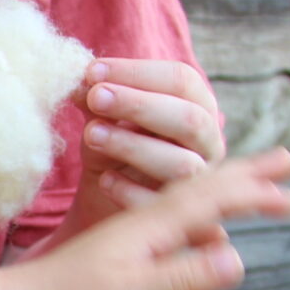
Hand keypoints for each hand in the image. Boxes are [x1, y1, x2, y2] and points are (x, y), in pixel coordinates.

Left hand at [2, 149, 289, 289]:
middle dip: (248, 175)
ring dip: (224, 186)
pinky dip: (194, 208)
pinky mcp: (118, 246)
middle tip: (287, 159)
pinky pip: (168, 215)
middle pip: (204, 187)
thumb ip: (181, 277)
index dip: (255, 188)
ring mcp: (130, 231)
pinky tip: (194, 221)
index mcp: (151, 223)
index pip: (214, 197)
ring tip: (249, 183)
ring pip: (187, 197)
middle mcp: (143, 219)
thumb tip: (238, 259)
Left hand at [75, 57, 226, 217]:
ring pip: (181, 164)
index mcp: (198, 107)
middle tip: (95, 97)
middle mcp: (208, 143)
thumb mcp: (103, 118)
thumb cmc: (112, 148)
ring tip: (91, 135)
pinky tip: (103, 179)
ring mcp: (200, 183)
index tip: (92, 71)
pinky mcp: (183, 218)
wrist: (103, 202)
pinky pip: (162, 205)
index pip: (182, 80)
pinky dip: (130, 191)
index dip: (137, 72)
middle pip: (190, 119)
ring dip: (133, 146)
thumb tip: (81, 79)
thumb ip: (97, 97)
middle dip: (140, 105)